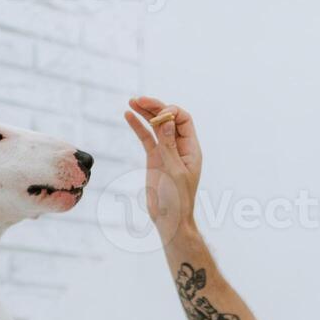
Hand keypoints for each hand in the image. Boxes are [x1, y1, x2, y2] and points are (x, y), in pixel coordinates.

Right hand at [123, 96, 201, 238]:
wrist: (169, 220)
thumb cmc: (177, 200)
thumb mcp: (174, 172)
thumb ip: (169, 146)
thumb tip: (167, 120)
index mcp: (191, 149)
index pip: (183, 120)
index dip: (171, 112)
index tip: (159, 115)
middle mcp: (179, 147)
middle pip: (168, 119)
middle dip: (155, 107)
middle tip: (139, 99)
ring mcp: (165, 151)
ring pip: (156, 126)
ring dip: (145, 113)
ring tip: (131, 102)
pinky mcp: (154, 158)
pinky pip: (146, 138)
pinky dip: (138, 126)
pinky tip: (128, 115)